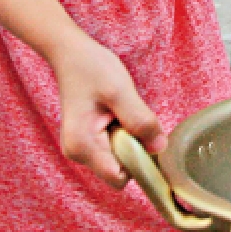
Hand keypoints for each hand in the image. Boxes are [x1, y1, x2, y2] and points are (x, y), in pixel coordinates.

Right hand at [50, 33, 165, 187]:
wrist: (71, 53)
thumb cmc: (91, 68)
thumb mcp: (120, 91)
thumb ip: (140, 121)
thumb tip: (159, 148)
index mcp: (82, 147)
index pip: (119, 178)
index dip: (139, 164)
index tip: (147, 138)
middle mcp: (78, 154)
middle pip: (121, 169)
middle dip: (134, 147)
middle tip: (129, 115)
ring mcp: (83, 148)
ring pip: (120, 157)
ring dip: (129, 138)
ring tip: (120, 110)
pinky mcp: (90, 140)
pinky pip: (116, 146)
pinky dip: (124, 133)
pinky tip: (117, 112)